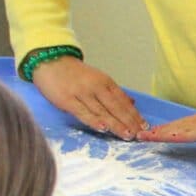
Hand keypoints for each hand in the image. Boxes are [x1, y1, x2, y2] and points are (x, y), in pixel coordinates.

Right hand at [30, 56, 146, 139]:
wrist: (50, 60)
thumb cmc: (75, 74)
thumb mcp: (97, 78)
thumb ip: (113, 92)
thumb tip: (132, 103)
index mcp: (105, 82)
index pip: (123, 101)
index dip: (135, 114)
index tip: (145, 126)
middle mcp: (96, 87)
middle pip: (116, 107)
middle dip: (129, 122)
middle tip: (140, 135)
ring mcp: (82, 93)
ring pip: (102, 111)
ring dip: (116, 124)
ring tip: (128, 135)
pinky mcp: (67, 100)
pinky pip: (83, 112)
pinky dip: (94, 120)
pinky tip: (104, 128)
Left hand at [136, 94, 195, 143]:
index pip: (182, 126)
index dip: (166, 129)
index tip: (151, 133)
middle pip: (177, 127)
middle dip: (158, 132)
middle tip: (138, 135)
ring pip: (180, 130)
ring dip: (162, 134)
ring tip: (145, 136)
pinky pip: (195, 134)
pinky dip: (180, 136)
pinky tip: (169, 137)